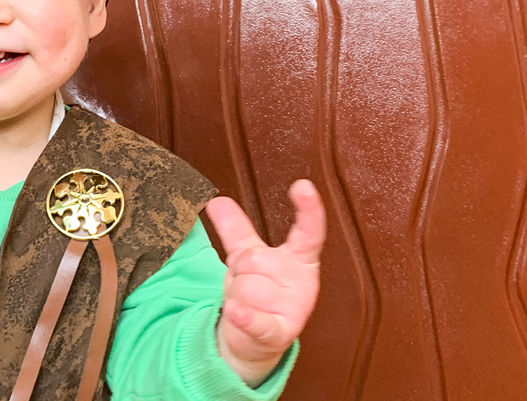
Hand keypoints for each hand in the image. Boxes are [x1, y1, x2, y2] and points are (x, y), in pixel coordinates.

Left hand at [204, 179, 324, 386]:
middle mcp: (301, 282)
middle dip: (239, 272)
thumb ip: (236, 230)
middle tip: (247, 284)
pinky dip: (242, 316)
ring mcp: (294, 309)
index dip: (308, 209)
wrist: (253, 339)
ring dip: (236, 295)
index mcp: (299, 259)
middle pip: (254, 259)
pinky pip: (255, 318)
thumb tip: (217, 200)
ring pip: (246, 286)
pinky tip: (236, 311)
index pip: (308, 231)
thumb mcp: (247, 257)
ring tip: (247, 304)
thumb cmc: (256, 294)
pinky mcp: (279, 333)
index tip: (303, 186)